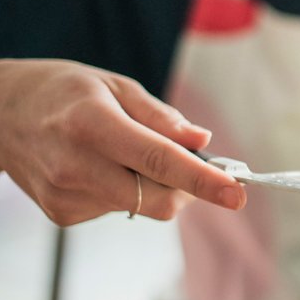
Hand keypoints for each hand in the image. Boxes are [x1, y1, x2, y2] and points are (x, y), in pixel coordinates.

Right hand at [0, 59, 245, 225]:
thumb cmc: (62, 92)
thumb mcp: (115, 86)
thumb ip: (161, 117)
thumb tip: (202, 142)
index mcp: (93, 125)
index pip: (159, 161)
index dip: (203, 180)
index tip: (236, 194)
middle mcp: (76, 166)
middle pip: (158, 200)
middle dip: (186, 187)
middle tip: (189, 162)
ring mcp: (66, 196)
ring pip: (141, 207)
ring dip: (152, 185)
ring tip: (122, 152)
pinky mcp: (63, 214)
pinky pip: (119, 209)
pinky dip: (126, 191)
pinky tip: (100, 167)